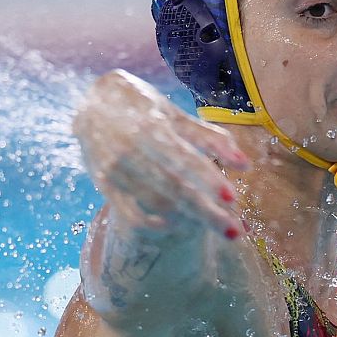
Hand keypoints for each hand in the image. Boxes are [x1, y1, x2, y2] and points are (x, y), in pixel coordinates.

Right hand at [74, 70, 250, 239]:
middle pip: (174, 189)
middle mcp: (130, 152)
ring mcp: (116, 172)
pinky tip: (177, 225)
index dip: (209, 179)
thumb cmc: (142, 107)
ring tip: (218, 227)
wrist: (91, 104)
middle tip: (236, 232)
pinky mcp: (107, 186)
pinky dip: (154, 224)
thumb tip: (245, 165)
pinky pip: (131, 215)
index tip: (233, 199)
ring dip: (190, 220)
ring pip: (157, 204)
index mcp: (150, 128)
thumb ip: (210, 138)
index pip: (184, 159)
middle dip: (206, 213)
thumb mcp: (174, 114)